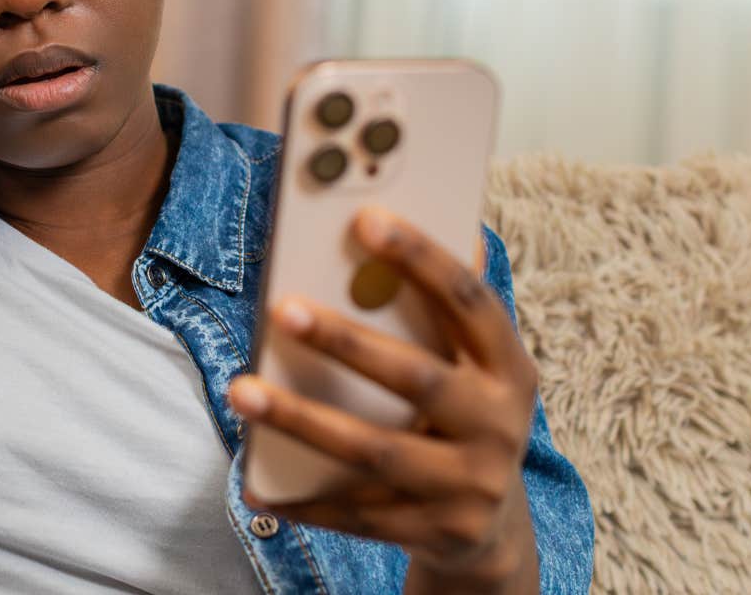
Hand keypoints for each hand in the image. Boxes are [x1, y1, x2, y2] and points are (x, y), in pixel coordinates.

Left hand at [228, 206, 540, 589]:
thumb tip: (402, 218)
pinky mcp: (436, 534)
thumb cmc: (461, 415)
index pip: (469, 302)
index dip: (422, 258)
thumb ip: (439, 308)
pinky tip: (254, 480)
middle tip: (281, 309)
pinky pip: (358, 514)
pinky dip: (304, 496)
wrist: (490, 529)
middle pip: (417, 379)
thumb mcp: (469, 366)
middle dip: (346, 343)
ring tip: (241, 390)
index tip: (364, 217)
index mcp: (509, 368)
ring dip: (301, 420)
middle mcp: (499, 427)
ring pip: (375, 452)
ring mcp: (469, 486)